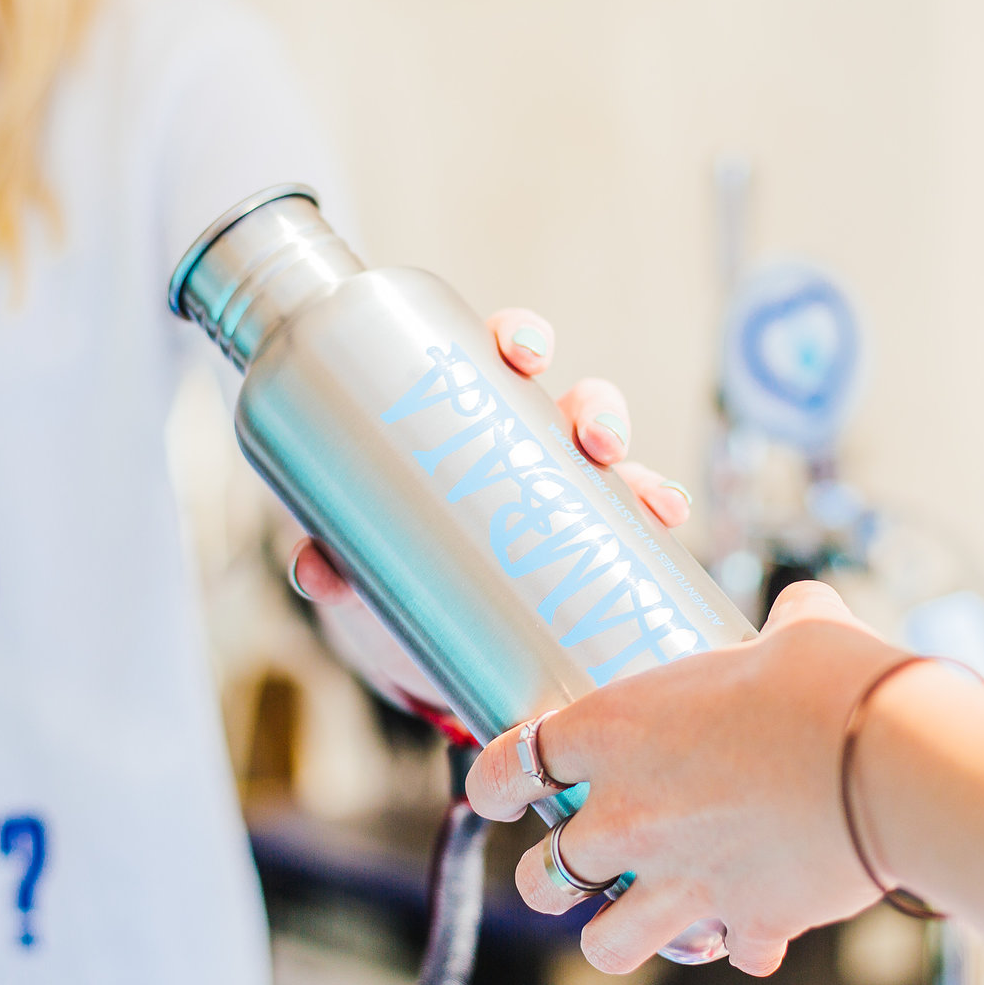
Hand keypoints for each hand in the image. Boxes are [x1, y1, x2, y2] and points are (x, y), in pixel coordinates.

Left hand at [289, 308, 692, 603]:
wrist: (407, 646)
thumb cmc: (379, 570)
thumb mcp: (355, 561)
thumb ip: (331, 561)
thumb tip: (315, 572)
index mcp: (464, 417)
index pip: (497, 354)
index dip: (521, 338)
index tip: (525, 352)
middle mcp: (521, 448)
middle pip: (570, 402)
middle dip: (596, 408)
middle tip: (593, 438)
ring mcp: (558, 499)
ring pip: (610, 466)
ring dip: (637, 469)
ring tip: (647, 496)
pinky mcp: (583, 554)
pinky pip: (630, 529)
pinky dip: (655, 519)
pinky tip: (668, 525)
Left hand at [464, 581, 889, 976]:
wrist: (892, 763)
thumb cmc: (831, 682)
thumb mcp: (795, 631)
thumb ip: (782, 623)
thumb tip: (803, 610)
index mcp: (612, 734)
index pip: (506, 768)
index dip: (494, 782)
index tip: (500, 790)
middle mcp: (627, 818)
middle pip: (540, 878)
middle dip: (551, 877)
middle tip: (581, 863)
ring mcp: (679, 881)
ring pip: (605, 945)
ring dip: (620, 932)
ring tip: (647, 915)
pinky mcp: (744, 923)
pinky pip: (727, 952)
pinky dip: (739, 941)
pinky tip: (761, 922)